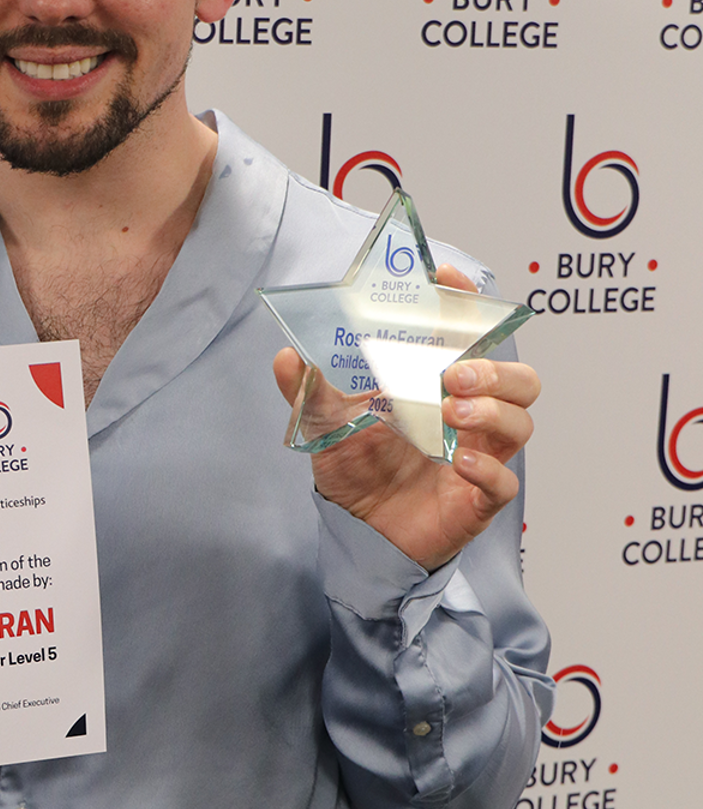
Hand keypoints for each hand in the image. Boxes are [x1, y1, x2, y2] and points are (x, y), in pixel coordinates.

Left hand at [272, 264, 540, 570]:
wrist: (357, 528)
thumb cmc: (355, 465)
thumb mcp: (324, 420)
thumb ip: (307, 388)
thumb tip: (287, 356)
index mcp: (437, 385)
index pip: (472, 336)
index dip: (468, 305)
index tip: (449, 280)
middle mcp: (468, 416)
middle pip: (519, 380)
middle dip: (495, 369)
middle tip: (452, 375)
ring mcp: (479, 455)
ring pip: (520, 423)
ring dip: (492, 411)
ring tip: (451, 414)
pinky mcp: (477, 499)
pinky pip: (504, 482)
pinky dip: (488, 469)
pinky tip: (459, 462)